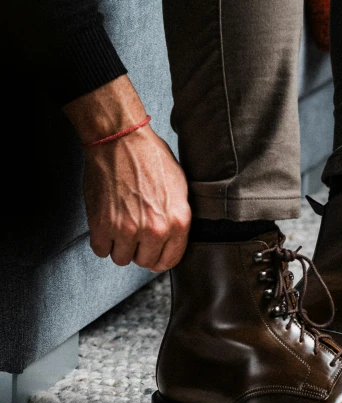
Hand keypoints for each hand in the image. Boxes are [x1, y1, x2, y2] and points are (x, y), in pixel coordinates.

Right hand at [83, 126, 190, 271]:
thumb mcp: (180, 189)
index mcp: (178, 222)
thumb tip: (174, 239)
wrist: (121, 140)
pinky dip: (102, 241)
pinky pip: (100, 250)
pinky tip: (107, 225)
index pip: (169, 260)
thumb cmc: (151, 159)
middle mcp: (154, 229)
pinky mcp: (101, 224)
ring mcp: (126, 229)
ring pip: (121, 258)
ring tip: (121, 226)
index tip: (153, 253)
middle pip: (145, 262)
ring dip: (120, 246)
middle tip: (136, 233)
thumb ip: (178, 218)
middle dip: (139, 250)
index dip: (160, 258)